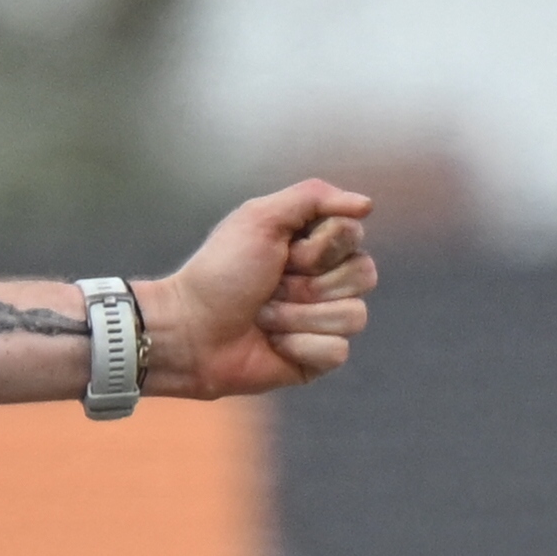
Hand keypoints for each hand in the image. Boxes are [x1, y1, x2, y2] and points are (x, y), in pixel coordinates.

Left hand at [151, 179, 376, 399]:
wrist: (190, 330)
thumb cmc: (220, 272)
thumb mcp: (260, 217)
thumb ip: (313, 197)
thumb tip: (367, 205)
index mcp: (316, 244)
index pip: (354, 237)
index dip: (318, 247)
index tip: (281, 252)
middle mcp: (327, 280)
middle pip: (364, 274)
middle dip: (308, 283)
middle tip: (269, 287)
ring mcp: (325, 320)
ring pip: (354, 316)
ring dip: (297, 315)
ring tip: (264, 318)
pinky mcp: (318, 358)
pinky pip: (337, 351)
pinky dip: (299, 346)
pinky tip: (272, 344)